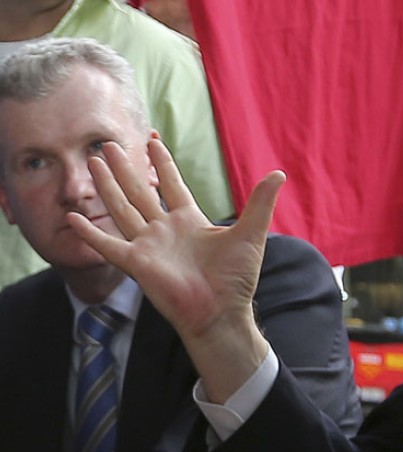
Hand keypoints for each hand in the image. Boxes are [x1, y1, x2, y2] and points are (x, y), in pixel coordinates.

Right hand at [68, 139, 283, 401]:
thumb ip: (260, 203)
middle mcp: (165, 230)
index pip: (171, 184)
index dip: (161, 163)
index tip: (152, 139)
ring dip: (107, 187)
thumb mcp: (251, 233)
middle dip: (124, 168)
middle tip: (106, 144)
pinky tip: (73, 218)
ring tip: (91, 164)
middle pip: (139, 191)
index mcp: (189, 220)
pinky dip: (91, 233)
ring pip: (122, 209)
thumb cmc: (236, 278)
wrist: (222, 311)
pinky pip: (109, 245)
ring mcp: (148, 245)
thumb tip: (279, 173)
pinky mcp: (137, 264)